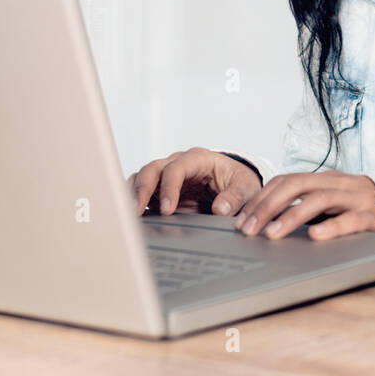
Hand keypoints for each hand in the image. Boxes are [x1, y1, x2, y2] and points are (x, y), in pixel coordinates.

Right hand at [128, 148, 261, 217]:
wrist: (236, 183)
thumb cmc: (239, 181)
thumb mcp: (245, 188)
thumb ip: (234, 197)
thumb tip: (220, 209)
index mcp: (199, 159)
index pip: (176, 168)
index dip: (169, 187)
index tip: (167, 210)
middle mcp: (179, 163)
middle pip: (152, 169)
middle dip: (142, 189)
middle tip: (137, 212)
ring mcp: (167, 175)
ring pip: (142, 177)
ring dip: (133, 194)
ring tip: (129, 215)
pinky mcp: (161, 189)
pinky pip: (142, 191)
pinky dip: (134, 201)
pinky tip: (133, 216)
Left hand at [233, 170, 374, 240]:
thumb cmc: (357, 207)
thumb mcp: (328, 202)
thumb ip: (302, 206)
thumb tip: (262, 222)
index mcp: (323, 179)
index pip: (285, 181)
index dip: (260, 198)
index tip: (240, 220)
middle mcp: (337, 183)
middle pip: (296, 185)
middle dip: (268, 206)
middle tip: (248, 229)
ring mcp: (356, 198)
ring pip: (320, 200)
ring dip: (292, 216)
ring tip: (272, 234)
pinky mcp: (374, 217)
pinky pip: (351, 219)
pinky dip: (332, 227)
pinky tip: (315, 236)